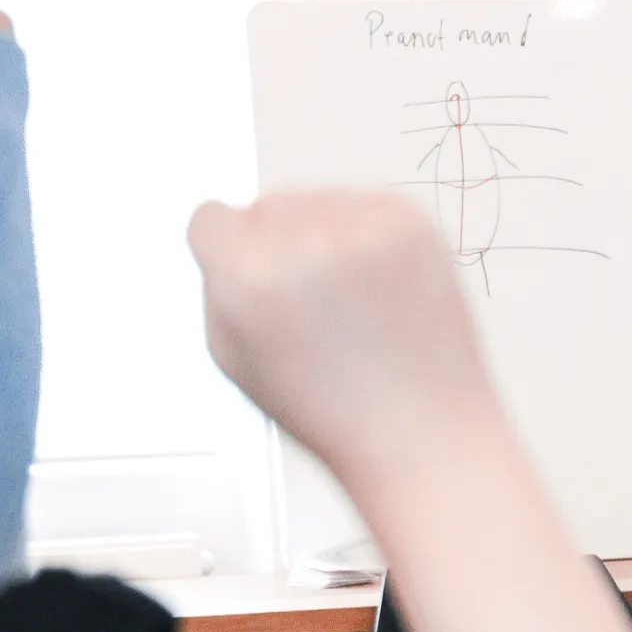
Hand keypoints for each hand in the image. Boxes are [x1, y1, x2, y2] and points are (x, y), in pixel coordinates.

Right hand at [189, 191, 498, 475]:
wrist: (421, 431)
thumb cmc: (335, 412)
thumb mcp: (235, 359)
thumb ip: (219, 288)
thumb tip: (222, 237)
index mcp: (249, 278)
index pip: (210, 218)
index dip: (226, 255)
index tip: (246, 276)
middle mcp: (307, 243)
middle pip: (267, 205)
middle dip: (278, 247)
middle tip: (310, 306)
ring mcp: (365, 229)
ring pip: (319, 200)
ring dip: (324, 237)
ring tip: (349, 304)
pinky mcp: (411, 223)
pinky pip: (367, 205)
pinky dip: (369, 238)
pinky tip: (378, 290)